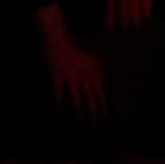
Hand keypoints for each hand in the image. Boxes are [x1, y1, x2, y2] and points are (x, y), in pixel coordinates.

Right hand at [35, 5, 106, 122]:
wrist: (59, 41)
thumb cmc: (76, 54)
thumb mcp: (92, 61)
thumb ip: (100, 74)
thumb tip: (107, 92)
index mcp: (93, 69)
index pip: (100, 89)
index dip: (103, 103)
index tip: (105, 115)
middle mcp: (83, 71)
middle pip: (91, 94)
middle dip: (93, 109)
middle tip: (94, 121)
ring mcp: (69, 73)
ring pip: (76, 94)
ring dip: (79, 108)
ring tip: (80, 118)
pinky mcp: (57, 74)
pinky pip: (59, 90)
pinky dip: (60, 101)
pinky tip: (61, 111)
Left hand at [105, 0, 159, 28]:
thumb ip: (110, 2)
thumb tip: (109, 18)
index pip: (108, 21)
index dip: (110, 30)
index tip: (113, 35)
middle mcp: (121, 0)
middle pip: (123, 23)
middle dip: (125, 30)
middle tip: (127, 33)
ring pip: (135, 21)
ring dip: (136, 25)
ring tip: (137, 26)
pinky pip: (146, 14)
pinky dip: (146, 19)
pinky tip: (146, 18)